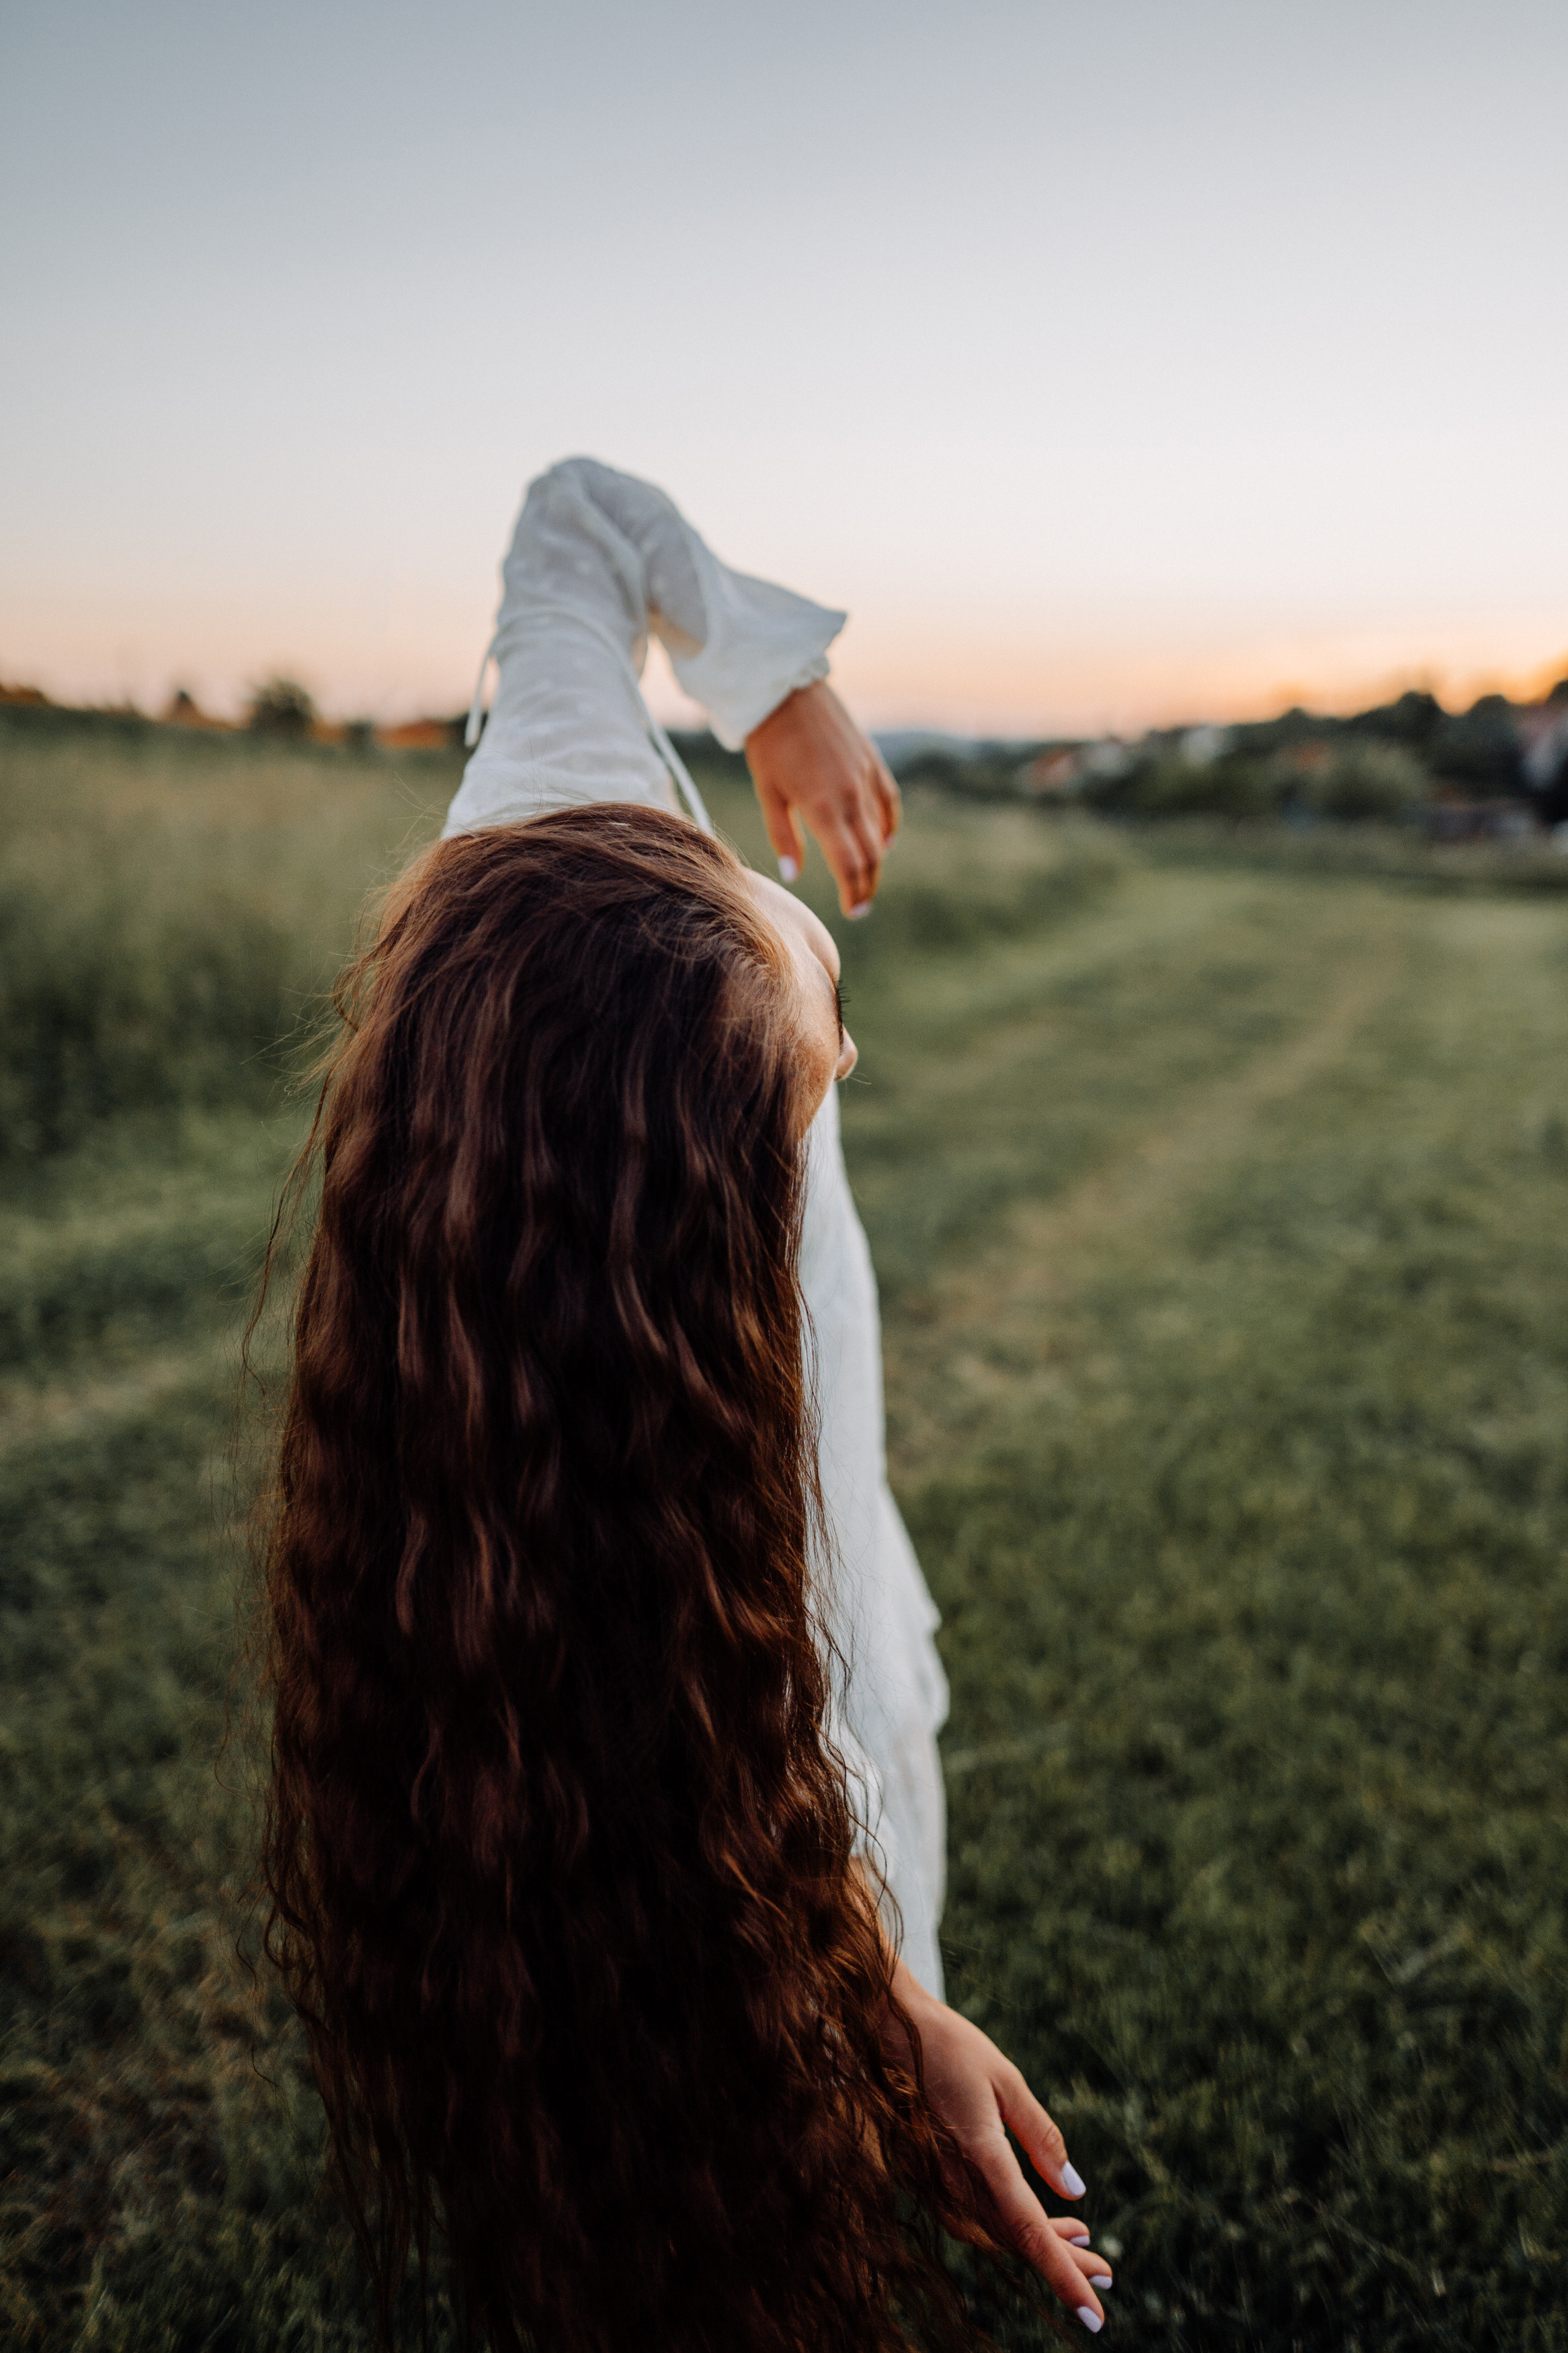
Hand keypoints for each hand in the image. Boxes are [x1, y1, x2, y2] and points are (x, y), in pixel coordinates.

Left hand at [744, 680, 900, 918]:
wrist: (785, 690)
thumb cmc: (768, 744)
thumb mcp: (769, 794)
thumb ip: (784, 837)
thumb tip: (793, 876)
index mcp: (823, 807)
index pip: (849, 864)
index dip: (853, 893)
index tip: (851, 911)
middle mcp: (851, 794)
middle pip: (870, 853)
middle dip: (867, 884)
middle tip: (860, 904)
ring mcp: (865, 776)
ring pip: (880, 830)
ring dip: (876, 859)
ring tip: (867, 878)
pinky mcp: (871, 760)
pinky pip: (888, 801)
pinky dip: (889, 825)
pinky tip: (885, 841)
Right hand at [886, 1961, 1113, 2334]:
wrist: (887, 2028)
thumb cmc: (949, 2046)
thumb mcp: (1007, 2080)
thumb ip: (1042, 2137)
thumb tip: (1077, 2191)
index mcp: (981, 2154)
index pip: (1029, 2231)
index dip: (1063, 2275)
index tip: (1094, 2313)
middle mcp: (957, 2179)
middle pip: (1017, 2241)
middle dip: (1064, 2264)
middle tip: (1106, 2275)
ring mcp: (940, 2182)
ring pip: (998, 2233)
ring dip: (1041, 2244)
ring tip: (1084, 2240)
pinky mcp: (933, 2177)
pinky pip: (978, 2217)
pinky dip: (1013, 2226)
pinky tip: (1039, 2215)